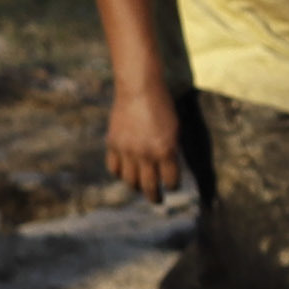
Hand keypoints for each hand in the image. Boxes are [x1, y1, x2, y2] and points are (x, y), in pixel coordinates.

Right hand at [104, 83, 187, 201]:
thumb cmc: (162, 106)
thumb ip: (171, 151)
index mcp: (166, 150)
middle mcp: (146, 154)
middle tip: (157, 200)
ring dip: (136, 187)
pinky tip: (125, 172)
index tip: (171, 186)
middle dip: (155, 197)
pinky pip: (114, 168)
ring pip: (130, 181)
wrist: (139, 88)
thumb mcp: (175, 130)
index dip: (173, 186)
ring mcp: (127, 150)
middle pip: (149, 187)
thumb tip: (167, 171)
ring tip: (140, 187)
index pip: (170, 180)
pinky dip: (120, 173)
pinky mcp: (113, 144)